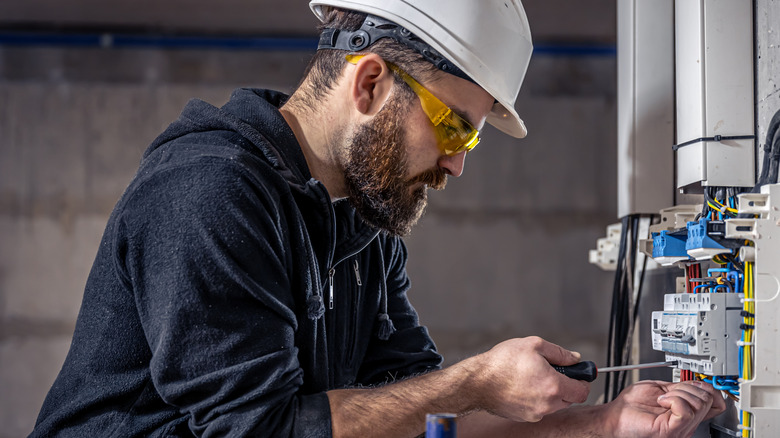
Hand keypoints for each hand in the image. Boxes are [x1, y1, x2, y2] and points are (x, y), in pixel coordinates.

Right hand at [471, 336, 589, 422]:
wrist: (477, 382)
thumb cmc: (502, 362)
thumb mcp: (534, 345)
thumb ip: (559, 352)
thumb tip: (574, 358)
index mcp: (553, 385)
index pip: (582, 391)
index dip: (583, 381)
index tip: (578, 374)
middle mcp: (547, 404)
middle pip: (570, 399)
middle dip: (566, 385)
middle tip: (552, 371)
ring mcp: (535, 413)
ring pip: (554, 405)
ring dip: (551, 393)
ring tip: (533, 377)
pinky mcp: (524, 417)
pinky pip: (539, 409)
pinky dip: (537, 399)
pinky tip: (523, 386)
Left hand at [605, 380, 725, 437]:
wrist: (614, 418)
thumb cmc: (631, 407)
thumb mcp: (661, 390)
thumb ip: (680, 388)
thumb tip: (697, 382)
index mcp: (686, 413)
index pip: (715, 402)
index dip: (709, 388)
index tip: (695, 383)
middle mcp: (687, 423)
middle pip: (707, 398)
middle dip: (688, 387)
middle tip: (669, 392)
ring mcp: (681, 428)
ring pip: (699, 403)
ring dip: (678, 393)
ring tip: (662, 399)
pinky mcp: (672, 430)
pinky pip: (685, 410)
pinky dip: (673, 399)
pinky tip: (661, 402)